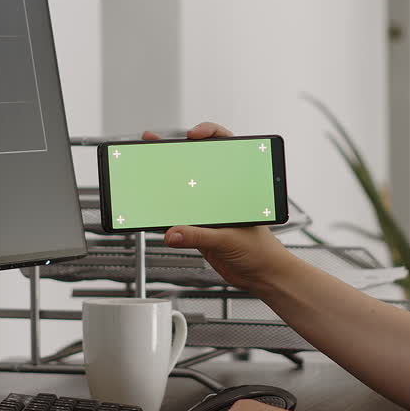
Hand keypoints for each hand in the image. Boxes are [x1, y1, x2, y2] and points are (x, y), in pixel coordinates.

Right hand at [142, 122, 296, 292]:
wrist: (262, 276)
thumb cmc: (262, 252)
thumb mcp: (230, 240)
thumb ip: (200, 236)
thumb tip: (173, 232)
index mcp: (239, 186)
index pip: (226, 148)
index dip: (210, 134)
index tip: (193, 135)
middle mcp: (223, 193)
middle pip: (198, 164)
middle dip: (176, 150)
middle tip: (155, 142)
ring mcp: (210, 209)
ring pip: (185, 187)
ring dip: (166, 178)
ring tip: (147, 165)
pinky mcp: (200, 228)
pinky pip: (179, 214)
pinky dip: (165, 209)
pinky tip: (151, 203)